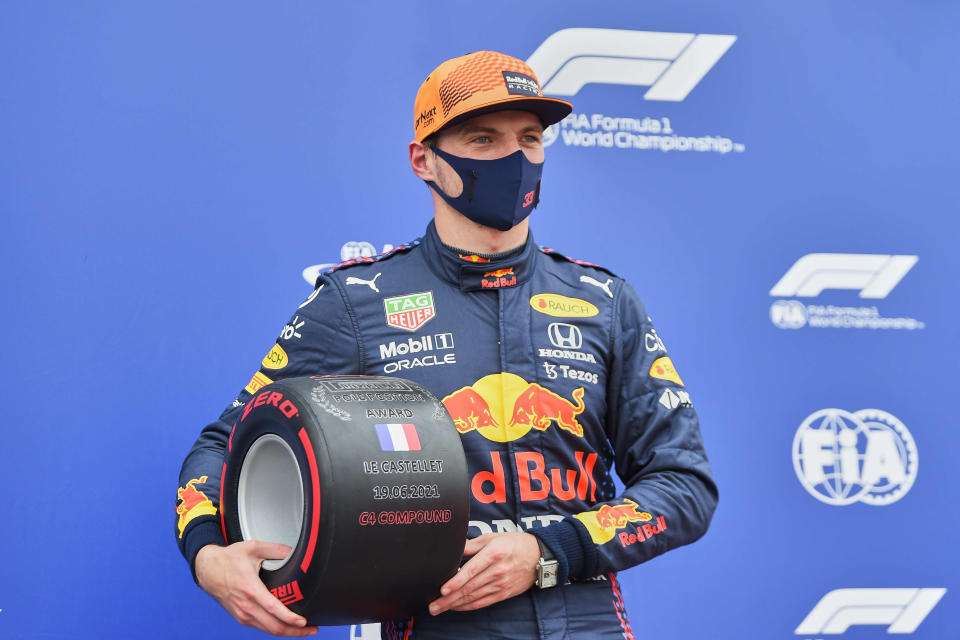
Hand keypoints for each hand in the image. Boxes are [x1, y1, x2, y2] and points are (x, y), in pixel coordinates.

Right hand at [195, 541, 317, 636]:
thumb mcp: (254, 547)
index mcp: (251, 589)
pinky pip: (261, 627)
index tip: (304, 622)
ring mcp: (242, 614)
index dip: (290, 619)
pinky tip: (286, 626)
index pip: (274, 610)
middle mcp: (246, 606)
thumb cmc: (228, 559)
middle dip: (295, 632)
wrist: (207, 568)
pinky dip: (275, 629)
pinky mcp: (241, 617)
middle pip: (274, 627)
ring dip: (287, 633)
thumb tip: (295, 551)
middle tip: (312, 630)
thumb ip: (277, 549)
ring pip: (268, 630)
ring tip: (303, 630)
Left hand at [428, 532, 540, 615]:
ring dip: (455, 604)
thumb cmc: (513, 543)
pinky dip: (468, 606)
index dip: (456, 581)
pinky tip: (457, 607)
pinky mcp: (504, 593)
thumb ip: (472, 545)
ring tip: (440, 608)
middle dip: (449, 598)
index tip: (443, 589)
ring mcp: (501, 584)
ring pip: (474, 597)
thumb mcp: (492, 537)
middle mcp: (497, 571)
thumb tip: (454, 549)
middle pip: (469, 588)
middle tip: (433, 605)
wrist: (538, 556)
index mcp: (493, 554)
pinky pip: (483, 602)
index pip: (471, 570)